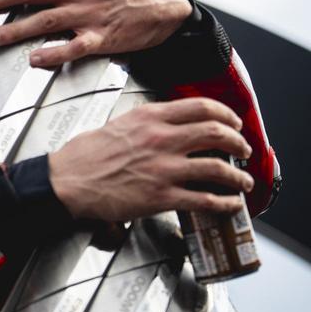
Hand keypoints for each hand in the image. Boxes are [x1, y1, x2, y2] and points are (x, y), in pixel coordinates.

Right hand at [47, 98, 254, 221]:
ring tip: (244, 180)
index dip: (226, 115)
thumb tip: (167, 126)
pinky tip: (230, 203)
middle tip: (242, 148)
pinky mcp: (161, 196)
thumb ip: (146, 124)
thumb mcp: (117, 125)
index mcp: (149, 118)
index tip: (232, 122)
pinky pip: (204, 199)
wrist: (66, 181)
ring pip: (218, 167)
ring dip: (238, 175)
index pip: (201, 107)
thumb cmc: (83, 156)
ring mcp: (164, 169)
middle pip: (217, 133)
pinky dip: (224, 202)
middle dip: (238, 142)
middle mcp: (161, 139)